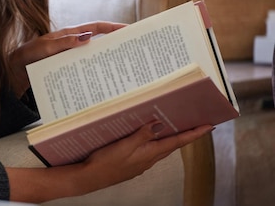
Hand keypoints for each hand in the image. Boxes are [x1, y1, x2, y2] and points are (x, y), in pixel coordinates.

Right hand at [6, 122, 213, 202]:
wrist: (90, 177)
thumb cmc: (106, 162)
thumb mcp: (124, 146)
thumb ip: (142, 135)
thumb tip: (159, 124)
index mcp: (150, 153)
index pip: (177, 142)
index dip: (194, 134)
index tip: (209, 126)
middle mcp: (149, 158)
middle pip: (172, 144)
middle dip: (185, 134)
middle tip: (195, 122)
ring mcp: (140, 161)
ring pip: (160, 147)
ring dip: (169, 136)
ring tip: (174, 125)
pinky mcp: (131, 162)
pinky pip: (147, 149)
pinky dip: (153, 140)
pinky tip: (147, 134)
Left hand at [9, 22, 125, 96]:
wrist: (14, 70)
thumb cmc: (27, 55)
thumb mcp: (45, 48)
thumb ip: (64, 42)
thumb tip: (89, 36)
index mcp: (69, 34)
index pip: (96, 27)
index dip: (113, 27)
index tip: (129, 28)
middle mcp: (72, 43)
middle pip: (99, 41)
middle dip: (115, 44)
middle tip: (132, 51)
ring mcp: (70, 55)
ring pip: (93, 56)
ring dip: (106, 60)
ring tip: (122, 69)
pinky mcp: (67, 67)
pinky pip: (84, 68)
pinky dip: (94, 72)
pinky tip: (101, 81)